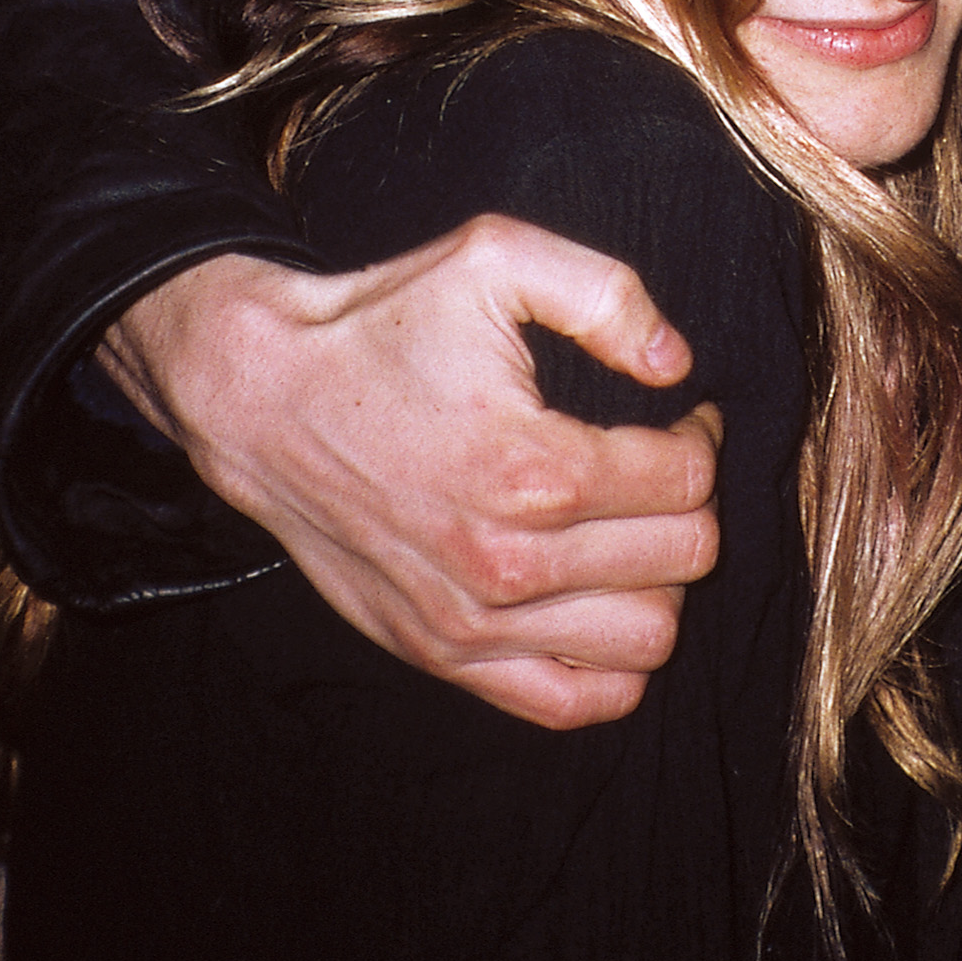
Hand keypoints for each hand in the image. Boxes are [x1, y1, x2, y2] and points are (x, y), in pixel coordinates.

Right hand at [95, 218, 722, 728]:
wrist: (261, 397)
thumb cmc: (379, 325)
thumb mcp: (493, 257)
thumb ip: (606, 295)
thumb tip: (676, 360)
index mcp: (534, 467)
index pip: (689, 482)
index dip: (700, 437)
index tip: (678, 415)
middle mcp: (509, 561)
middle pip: (682, 559)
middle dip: (687, 502)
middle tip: (653, 464)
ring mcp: (474, 623)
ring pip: (648, 639)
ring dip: (657, 580)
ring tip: (625, 530)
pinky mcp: (442, 655)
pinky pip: (576, 703)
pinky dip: (612, 662)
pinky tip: (596, 597)